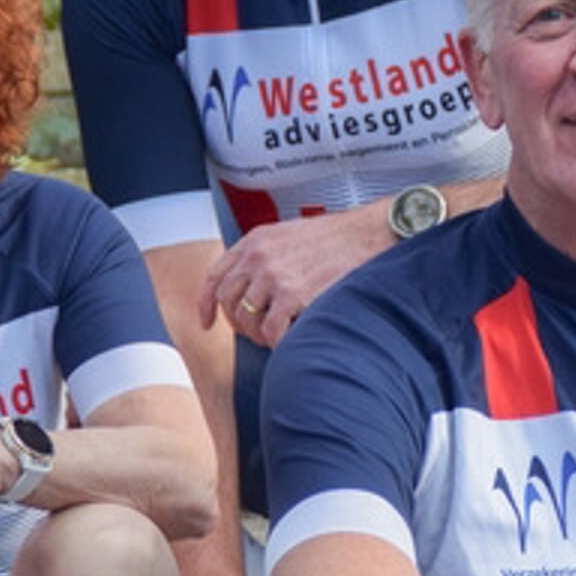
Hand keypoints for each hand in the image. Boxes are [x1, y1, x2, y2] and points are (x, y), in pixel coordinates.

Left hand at [198, 205, 393, 346]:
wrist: (369, 233)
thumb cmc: (338, 237)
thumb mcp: (290, 235)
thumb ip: (267, 255)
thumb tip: (254, 286)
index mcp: (256, 241)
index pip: (215, 275)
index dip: (206, 303)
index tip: (207, 321)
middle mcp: (259, 257)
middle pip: (227, 301)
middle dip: (237, 323)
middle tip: (254, 333)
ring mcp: (273, 275)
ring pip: (246, 320)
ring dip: (258, 335)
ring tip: (276, 336)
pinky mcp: (293, 294)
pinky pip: (271, 331)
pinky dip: (278, 342)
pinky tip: (290, 339)